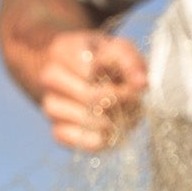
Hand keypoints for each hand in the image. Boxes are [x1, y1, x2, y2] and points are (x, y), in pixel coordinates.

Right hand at [36, 30, 147, 151]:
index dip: (119, 82)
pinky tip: (110, 129)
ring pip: (86, 121)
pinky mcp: (57, 131)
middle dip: (118, 102)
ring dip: (113, 121)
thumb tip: (141, 83)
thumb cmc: (101, 60)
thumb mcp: (117, 48)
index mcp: (63, 51)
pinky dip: (103, 139)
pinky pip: (82, 142)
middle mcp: (50, 79)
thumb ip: (129, 60)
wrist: (78, 74)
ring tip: (121, 113)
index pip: (91, 71)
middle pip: (89, 97)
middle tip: (132, 102)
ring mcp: (50, 106)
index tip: (135, 87)